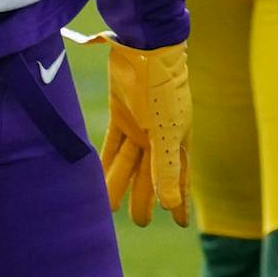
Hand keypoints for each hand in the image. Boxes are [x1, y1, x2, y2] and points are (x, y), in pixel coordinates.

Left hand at [87, 36, 191, 225]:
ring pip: (129, 163)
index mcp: (178, 140)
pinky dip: (105, 161)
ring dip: (120, 183)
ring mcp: (140, 126)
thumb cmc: (164, 91)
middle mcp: (159, 136)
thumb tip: (170, 206)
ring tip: (109, 208)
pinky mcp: (121, 115)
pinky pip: (112, 145)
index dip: (180, 199)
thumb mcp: (166, 133)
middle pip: (152, 174)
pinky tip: (96, 177)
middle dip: (147, 198)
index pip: (180, 177)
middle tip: (140, 222)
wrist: (145, 52)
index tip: (181, 224)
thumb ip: (166, 169)